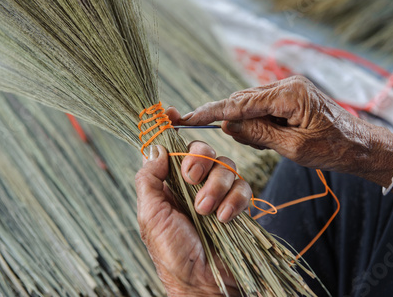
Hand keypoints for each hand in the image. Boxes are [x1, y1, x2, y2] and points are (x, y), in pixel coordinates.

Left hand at [135, 138, 250, 295]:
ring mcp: (218, 194)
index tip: (171, 113)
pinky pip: (244, 187)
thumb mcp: (150, 214)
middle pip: (203, 150)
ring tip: (205, 211)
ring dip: (216, 185)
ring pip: (226, 166)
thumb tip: (154, 147)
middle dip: (198, 158)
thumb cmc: (170, 252)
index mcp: (170, 184)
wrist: (200, 283)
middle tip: (190, 177)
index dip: (172, 128)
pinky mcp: (238, 206)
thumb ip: (149, 179)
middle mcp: (194, 184)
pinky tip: (224, 217)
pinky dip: (235, 199)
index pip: (172, 148)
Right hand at [179, 76, 392, 183]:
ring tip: (269, 145)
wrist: (360, 145)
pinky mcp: (289, 96)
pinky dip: (258, 123)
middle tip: (249, 144)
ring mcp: (288, 88)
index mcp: (289, 94)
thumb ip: (258, 134)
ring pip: (250, 105)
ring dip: (248, 125)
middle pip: (242, 101)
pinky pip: (262, 107)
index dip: (211, 112)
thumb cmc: (332, 149)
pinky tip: (271, 138)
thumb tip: (227, 125)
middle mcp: (286, 84)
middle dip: (234, 122)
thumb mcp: (292, 148)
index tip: (186, 117)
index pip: (240, 103)